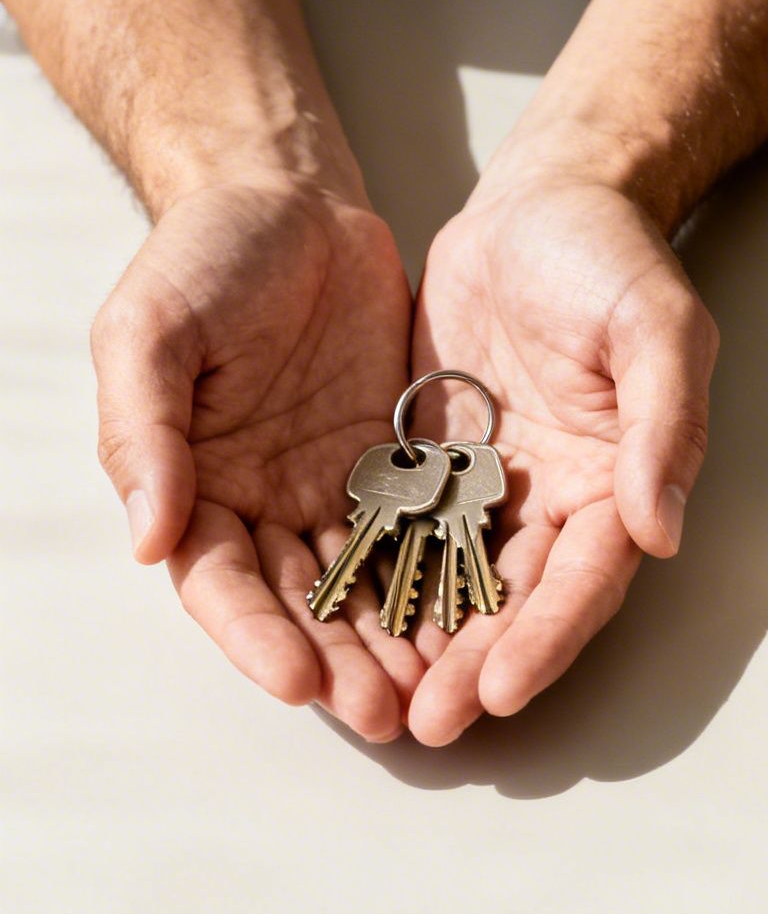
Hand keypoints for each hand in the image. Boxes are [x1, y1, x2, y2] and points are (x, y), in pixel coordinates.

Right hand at [92, 182, 420, 741]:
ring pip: (370, 584)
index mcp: (192, 485)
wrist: (291, 199)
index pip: (221, 583)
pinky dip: (446, 580)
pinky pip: (427, 531)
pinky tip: (479, 622)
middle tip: (386, 714)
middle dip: (340, 664)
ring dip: (397, 643)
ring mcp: (337, 486)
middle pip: (303, 605)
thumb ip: (143, 430)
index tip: (296, 681)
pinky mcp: (401, 461)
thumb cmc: (204, 256)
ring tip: (436, 694)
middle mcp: (265, 502)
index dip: (255, 636)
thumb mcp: (151, 329)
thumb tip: (148, 536)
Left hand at [406, 179, 716, 744]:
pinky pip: (403, 533)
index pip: (587, 579)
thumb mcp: (656, 327)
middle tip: (430, 723)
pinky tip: (339, 624)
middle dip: (477, 667)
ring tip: (379, 702)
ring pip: (456, 584)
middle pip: (519, 603)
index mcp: (620, 481)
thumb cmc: (611, 258)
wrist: (541, 203)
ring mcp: (495, 488)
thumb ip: (663, 425)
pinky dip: (378, 582)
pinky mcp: (436, 464)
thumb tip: (660, 529)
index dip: (548, 638)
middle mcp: (560, 500)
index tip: (503, 689)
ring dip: (424, 646)